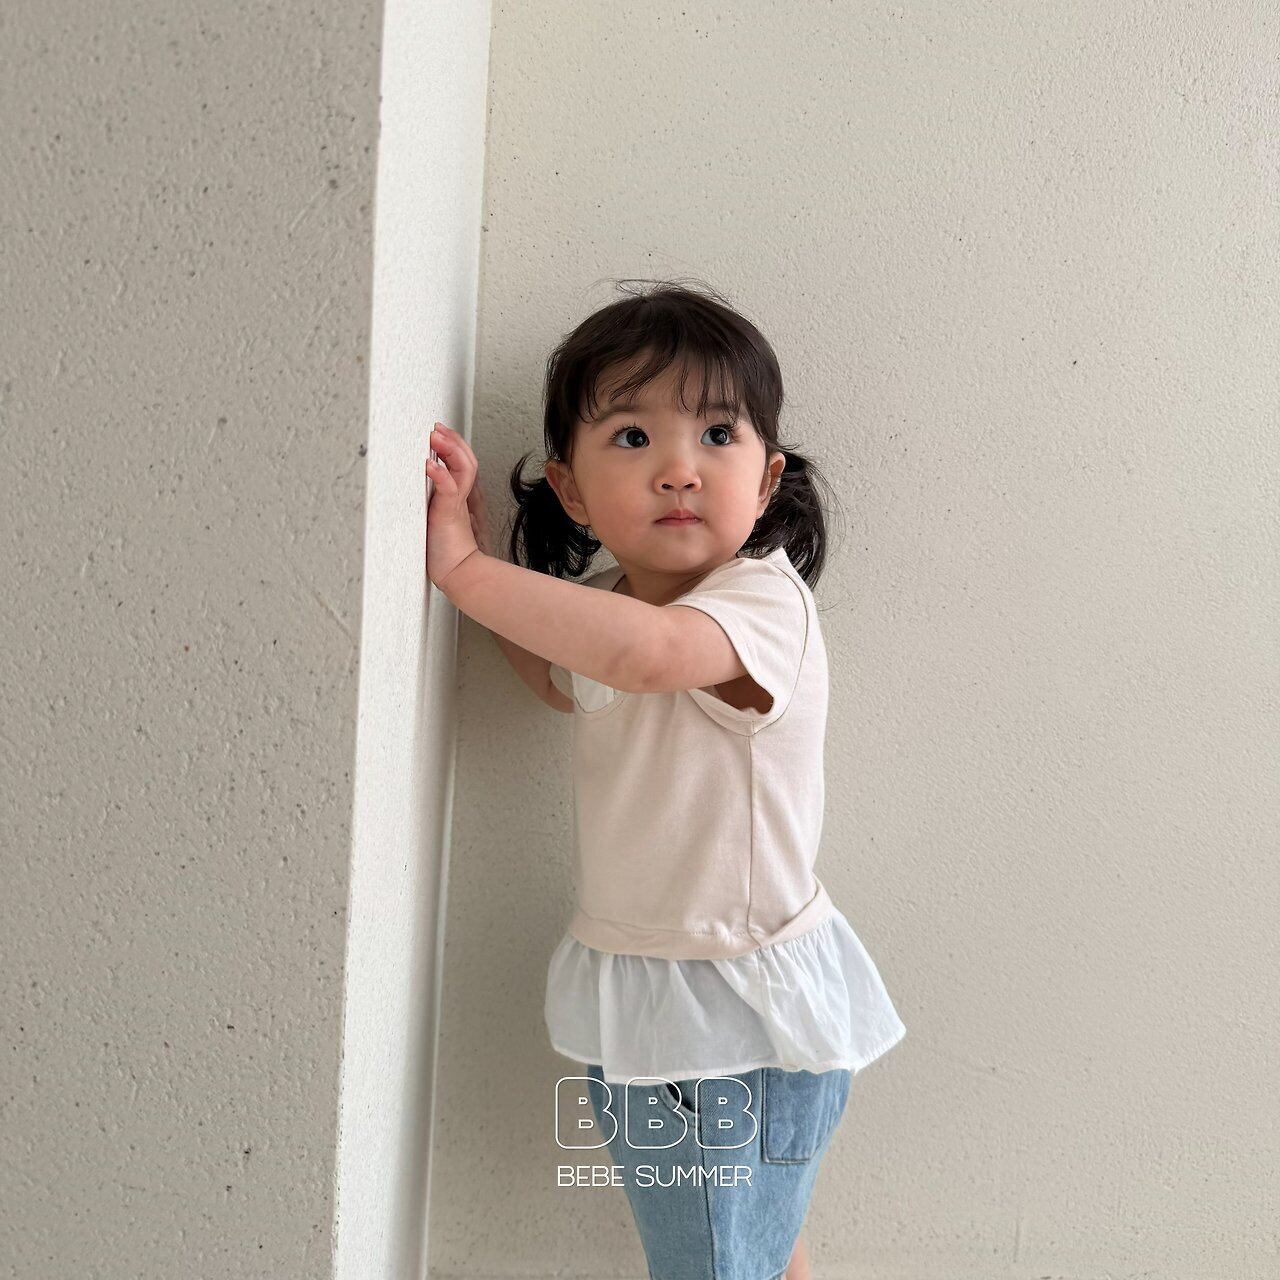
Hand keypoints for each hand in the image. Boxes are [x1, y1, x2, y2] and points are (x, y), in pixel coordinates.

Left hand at [425, 421, 483, 588]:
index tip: (439, 432)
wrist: (460, 575)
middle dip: (453, 440)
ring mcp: (458, 504)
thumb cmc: (447, 553)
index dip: (453, 445)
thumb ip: (436, 503)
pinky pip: (449, 489)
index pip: (463, 463)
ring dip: (449, 449)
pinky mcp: (449, 515)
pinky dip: (439, 475)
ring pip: (463, 468)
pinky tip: (429, 464)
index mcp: (459, 497)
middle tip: (437, 428)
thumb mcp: (438, 520)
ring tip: (435, 436)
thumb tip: (420, 489)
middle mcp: (462, 497)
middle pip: (466, 459)